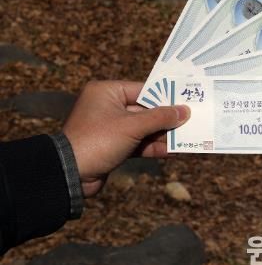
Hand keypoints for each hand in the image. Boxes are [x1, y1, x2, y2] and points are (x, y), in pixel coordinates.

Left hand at [62, 81, 189, 196]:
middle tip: (190, 121)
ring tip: (185, 138)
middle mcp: (108, 106)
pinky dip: (152, 147)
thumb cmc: (98, 140)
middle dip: (166, 119)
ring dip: (162, 135)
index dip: (166, 97)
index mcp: (107, 92)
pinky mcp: (113, 146)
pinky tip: (170, 151)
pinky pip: (138, 143)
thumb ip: (160, 117)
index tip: (187, 101)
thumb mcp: (132, 126)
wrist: (70, 175)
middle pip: (146, 109)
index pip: (143, 90)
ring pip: (144, 128)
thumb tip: (184, 111)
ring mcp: (110, 127)